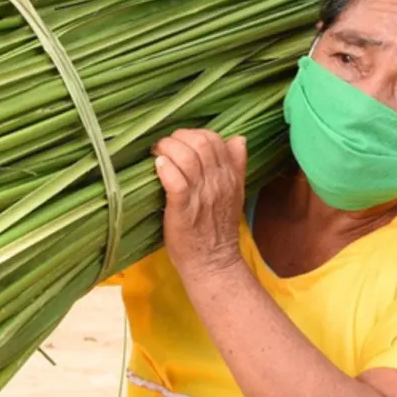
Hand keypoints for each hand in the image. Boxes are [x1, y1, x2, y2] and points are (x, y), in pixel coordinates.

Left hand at [152, 129, 247, 281]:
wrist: (213, 263)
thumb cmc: (218, 228)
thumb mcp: (235, 194)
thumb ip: (236, 165)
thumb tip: (238, 139)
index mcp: (230, 176)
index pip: (215, 139)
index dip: (194, 134)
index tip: (180, 143)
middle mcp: (218, 182)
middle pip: (201, 143)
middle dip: (178, 138)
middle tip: (164, 147)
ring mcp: (201, 195)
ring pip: (187, 157)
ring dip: (168, 149)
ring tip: (158, 155)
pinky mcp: (183, 209)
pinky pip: (176, 181)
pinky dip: (165, 169)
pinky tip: (158, 166)